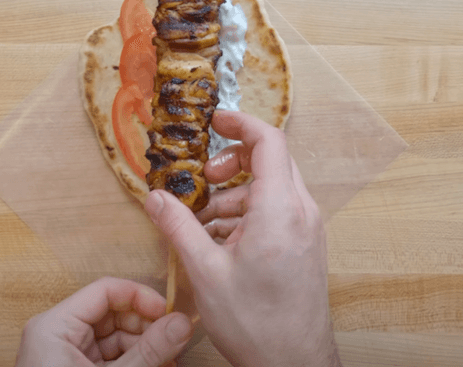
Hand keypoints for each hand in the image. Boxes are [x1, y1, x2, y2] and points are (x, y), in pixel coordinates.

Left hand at [15, 277, 192, 366]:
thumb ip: (148, 352)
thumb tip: (182, 323)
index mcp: (55, 326)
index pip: (106, 290)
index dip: (142, 297)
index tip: (170, 314)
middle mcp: (59, 334)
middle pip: (114, 313)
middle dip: (148, 328)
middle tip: (176, 342)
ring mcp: (67, 354)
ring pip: (117, 337)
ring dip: (146, 348)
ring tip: (171, 362)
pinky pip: (112, 357)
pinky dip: (135, 362)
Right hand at [144, 110, 340, 366]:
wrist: (294, 363)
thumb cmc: (256, 322)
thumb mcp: (205, 272)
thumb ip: (178, 226)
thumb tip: (155, 197)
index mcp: (280, 209)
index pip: (269, 141)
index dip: (240, 123)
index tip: (214, 119)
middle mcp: (301, 211)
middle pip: (270, 161)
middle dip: (231, 164)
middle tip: (202, 181)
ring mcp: (307, 228)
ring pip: (271, 187)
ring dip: (235, 194)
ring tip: (203, 223)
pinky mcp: (305, 244)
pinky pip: (277, 211)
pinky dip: (248, 214)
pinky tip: (222, 240)